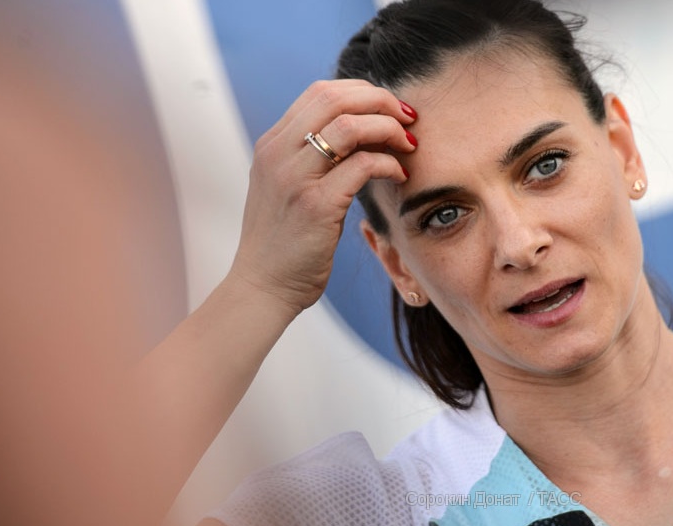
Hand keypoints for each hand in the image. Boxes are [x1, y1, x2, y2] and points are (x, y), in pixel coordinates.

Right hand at [229, 79, 416, 313]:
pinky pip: (362, 166)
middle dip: (381, 101)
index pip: (320, 92)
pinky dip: (388, 163)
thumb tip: (360, 133)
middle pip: (336, 98)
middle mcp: (278, 154)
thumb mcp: (288, 188)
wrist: (263, 287)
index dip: (363, 92)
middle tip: (408, 118)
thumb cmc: (284, 242)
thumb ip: (312, 158)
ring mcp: (295, 178)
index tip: (390, 108)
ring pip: (350, 126)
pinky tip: (398, 174)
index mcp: (272, 145)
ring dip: (388, 129)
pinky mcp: (316, 205)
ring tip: (407, 145)